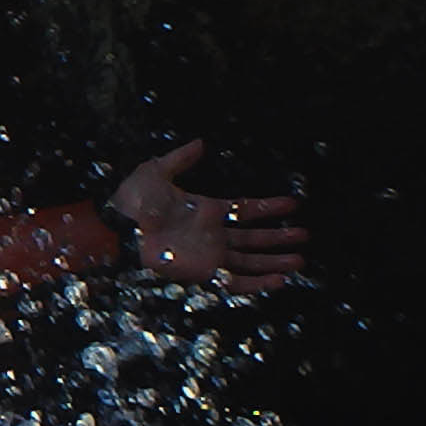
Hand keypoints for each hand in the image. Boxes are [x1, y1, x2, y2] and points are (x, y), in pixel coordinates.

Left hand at [107, 139, 305, 292]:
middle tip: (305, 236)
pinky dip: (258, 283)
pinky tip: (279, 281)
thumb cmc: (133, 202)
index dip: (268, 208)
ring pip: (251, 261)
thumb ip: (181, 158)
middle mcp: (211, 235)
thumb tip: (201, 142)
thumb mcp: (158, 171)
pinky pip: (236, 282)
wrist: (120, 229)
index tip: (293, 204)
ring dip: (275, 261)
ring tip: (300, 260)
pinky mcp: (205, 273)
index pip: (245, 211)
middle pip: (253, 240)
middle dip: (279, 239)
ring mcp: (210, 255)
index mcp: (205, 212)